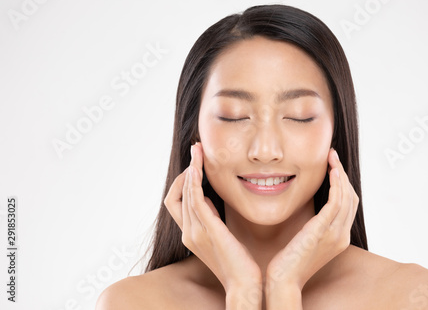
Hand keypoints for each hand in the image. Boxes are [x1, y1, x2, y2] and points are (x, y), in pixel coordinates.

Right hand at [164, 142, 261, 307]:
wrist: (244, 284)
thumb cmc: (238, 262)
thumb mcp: (221, 236)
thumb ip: (212, 219)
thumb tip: (211, 201)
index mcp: (190, 234)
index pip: (176, 202)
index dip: (183, 183)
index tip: (197, 167)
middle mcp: (188, 232)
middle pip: (175, 194)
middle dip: (185, 170)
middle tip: (196, 151)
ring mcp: (195, 232)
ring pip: (184, 193)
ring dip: (190, 169)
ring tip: (198, 151)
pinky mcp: (208, 230)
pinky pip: (194, 200)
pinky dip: (193, 182)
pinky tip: (198, 167)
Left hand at [266, 148, 358, 295]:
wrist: (283, 280)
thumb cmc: (289, 260)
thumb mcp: (307, 240)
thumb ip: (315, 225)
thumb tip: (312, 210)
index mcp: (340, 237)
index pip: (349, 205)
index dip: (343, 183)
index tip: (333, 166)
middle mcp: (342, 235)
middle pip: (352, 197)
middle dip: (343, 174)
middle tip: (332, 156)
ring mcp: (335, 234)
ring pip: (346, 196)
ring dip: (340, 174)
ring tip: (331, 157)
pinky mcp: (323, 231)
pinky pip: (336, 202)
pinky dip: (337, 184)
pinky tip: (331, 171)